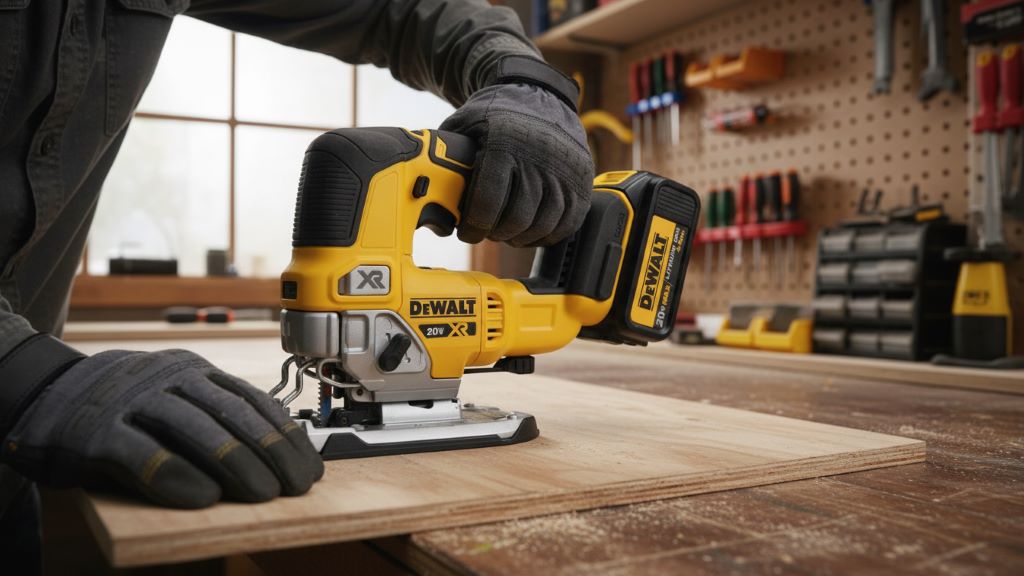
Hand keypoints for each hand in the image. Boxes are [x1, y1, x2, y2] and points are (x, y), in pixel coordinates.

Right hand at [3, 349, 323, 508]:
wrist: (45, 394)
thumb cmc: (126, 408)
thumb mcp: (177, 401)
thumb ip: (216, 420)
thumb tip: (275, 458)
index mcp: (194, 371)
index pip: (252, 401)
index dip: (286, 436)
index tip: (311, 466)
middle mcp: (168, 378)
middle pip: (231, 414)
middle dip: (271, 452)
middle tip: (296, 485)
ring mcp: (131, 401)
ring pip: (193, 429)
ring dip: (235, 463)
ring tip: (264, 493)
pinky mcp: (96, 432)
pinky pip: (141, 453)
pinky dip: (173, 475)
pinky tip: (201, 497)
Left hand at [440, 83, 594, 246]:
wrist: (539, 91)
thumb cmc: (497, 112)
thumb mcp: (465, 123)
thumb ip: (445, 154)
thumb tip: (423, 187)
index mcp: (504, 144)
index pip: (488, 203)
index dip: (474, 226)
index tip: (468, 232)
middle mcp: (538, 157)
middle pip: (516, 219)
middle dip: (496, 234)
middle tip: (487, 232)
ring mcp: (565, 169)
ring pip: (543, 225)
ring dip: (522, 236)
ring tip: (508, 232)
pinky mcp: (583, 178)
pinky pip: (569, 221)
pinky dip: (549, 233)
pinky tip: (533, 230)